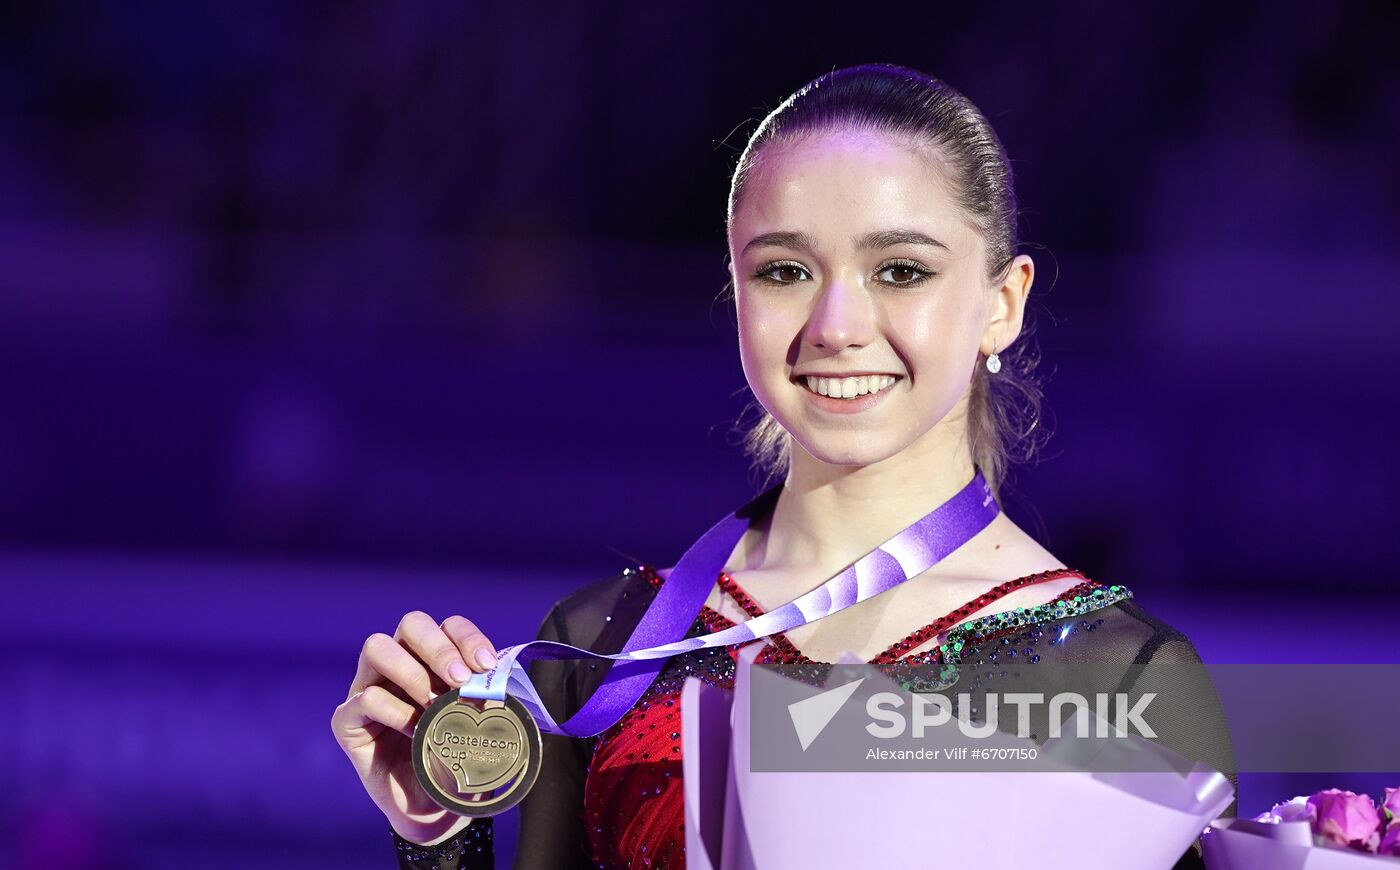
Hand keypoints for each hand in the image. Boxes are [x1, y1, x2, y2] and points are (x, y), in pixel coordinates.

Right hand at [330, 611, 500, 844]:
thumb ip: (485, 697)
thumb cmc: (458, 760)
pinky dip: (394, 711)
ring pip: (377, 648)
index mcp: (433, 660)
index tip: (486, 664)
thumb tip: (499, 680)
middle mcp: (399, 665)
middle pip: (411, 624)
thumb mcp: (478, 724)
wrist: (435, 810)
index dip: (467, 637)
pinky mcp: (348, 721)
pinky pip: (365, 699)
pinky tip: (415, 731)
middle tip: (460, 680)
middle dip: (439, 648)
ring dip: (412, 672)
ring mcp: (369, 688)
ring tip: (434, 703)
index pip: (448, 626)